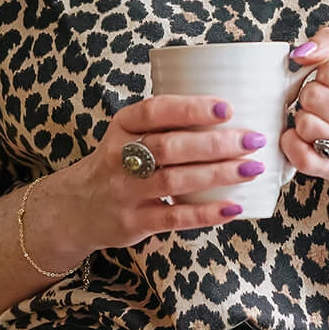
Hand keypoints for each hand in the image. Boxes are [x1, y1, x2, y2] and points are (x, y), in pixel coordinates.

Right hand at [23, 93, 271, 266]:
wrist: (75, 208)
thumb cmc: (118, 165)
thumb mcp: (127, 135)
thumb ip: (164, 124)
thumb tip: (229, 111)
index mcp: (121, 127)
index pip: (154, 111)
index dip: (191, 108)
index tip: (227, 107)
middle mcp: (120, 158)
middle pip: (170, 147)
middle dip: (215, 143)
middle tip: (252, 140)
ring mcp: (125, 192)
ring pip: (174, 181)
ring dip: (217, 174)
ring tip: (252, 168)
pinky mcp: (134, 222)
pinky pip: (174, 218)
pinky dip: (206, 213)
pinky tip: (233, 207)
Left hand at [282, 27, 328, 209]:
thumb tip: (301, 53)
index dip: (325, 70)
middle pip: (314, 96)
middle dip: (313, 93)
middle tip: (325, 99)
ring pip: (305, 123)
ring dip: (305, 117)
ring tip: (321, 118)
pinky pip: (299, 155)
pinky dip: (293, 142)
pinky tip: (307, 137)